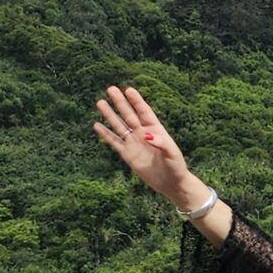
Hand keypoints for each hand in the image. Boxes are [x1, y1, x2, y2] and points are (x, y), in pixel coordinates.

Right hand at [91, 85, 200, 207]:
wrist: (171, 183)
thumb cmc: (176, 167)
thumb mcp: (173, 154)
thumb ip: (161, 143)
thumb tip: (146, 135)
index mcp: (156, 130)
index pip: (144, 112)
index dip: (137, 101)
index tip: (128, 89)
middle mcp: (143, 134)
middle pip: (129, 115)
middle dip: (120, 102)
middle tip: (110, 89)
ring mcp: (134, 143)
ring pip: (119, 126)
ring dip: (110, 115)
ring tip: (100, 102)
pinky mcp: (127, 154)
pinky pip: (114, 142)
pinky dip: (106, 134)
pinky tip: (97, 125)